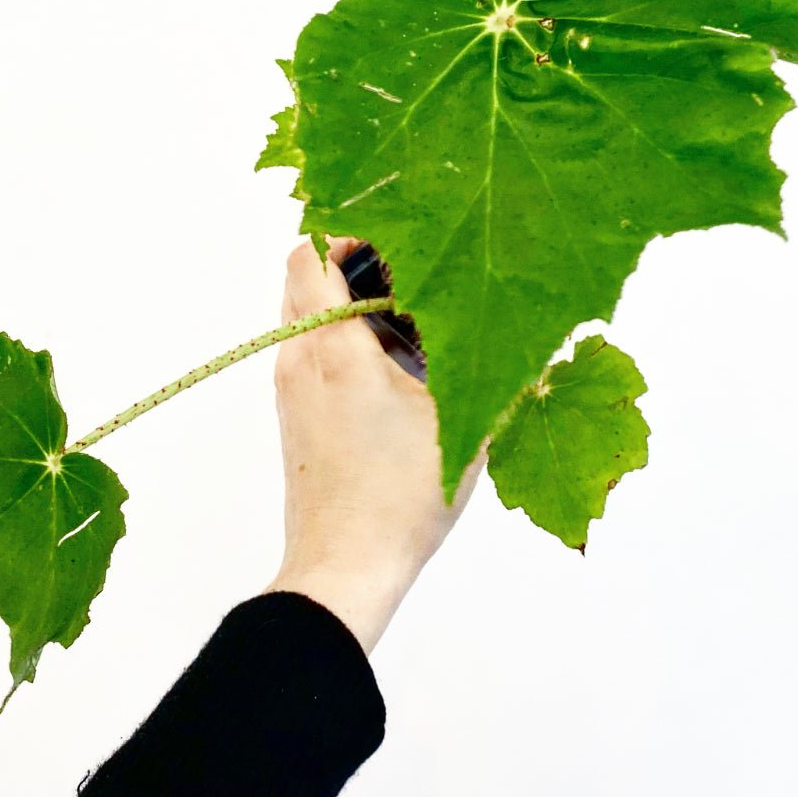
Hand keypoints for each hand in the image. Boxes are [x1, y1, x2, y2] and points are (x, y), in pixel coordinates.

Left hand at [263, 235, 484, 653]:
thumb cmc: (401, 492)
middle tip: (406, 270)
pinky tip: (391, 366)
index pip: (307, 254)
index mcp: (333, 346)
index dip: (343, 230)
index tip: (393, 235)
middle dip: (347, 262)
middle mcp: (299, 358)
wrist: (345, 568)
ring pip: (304, 316)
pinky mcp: (295, 416)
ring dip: (344, 303)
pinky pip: (309, 351)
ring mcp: (291, 389)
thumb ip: (478, 361)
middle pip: (301, 279)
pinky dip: (339, 339)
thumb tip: (505, 324)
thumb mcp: (458, 418)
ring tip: (406, 318)